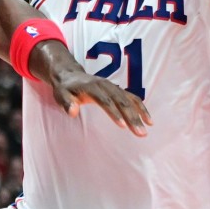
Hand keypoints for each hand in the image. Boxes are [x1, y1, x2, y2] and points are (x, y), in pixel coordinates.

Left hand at [36, 42, 151, 135]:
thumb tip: (72, 112)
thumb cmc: (65, 88)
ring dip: (139, 114)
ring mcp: (113, 87)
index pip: (105, 101)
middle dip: (132, 117)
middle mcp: (105, 85)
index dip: (114, 113)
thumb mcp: (60, 95)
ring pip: (129, 99)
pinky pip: (133, 98)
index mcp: (92, 87)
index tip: (123, 126)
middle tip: (141, 133)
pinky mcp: (118, 90)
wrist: (69, 75)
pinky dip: (141, 108)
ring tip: (148, 128)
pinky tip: (148, 120)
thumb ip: (66, 103)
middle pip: (121, 101)